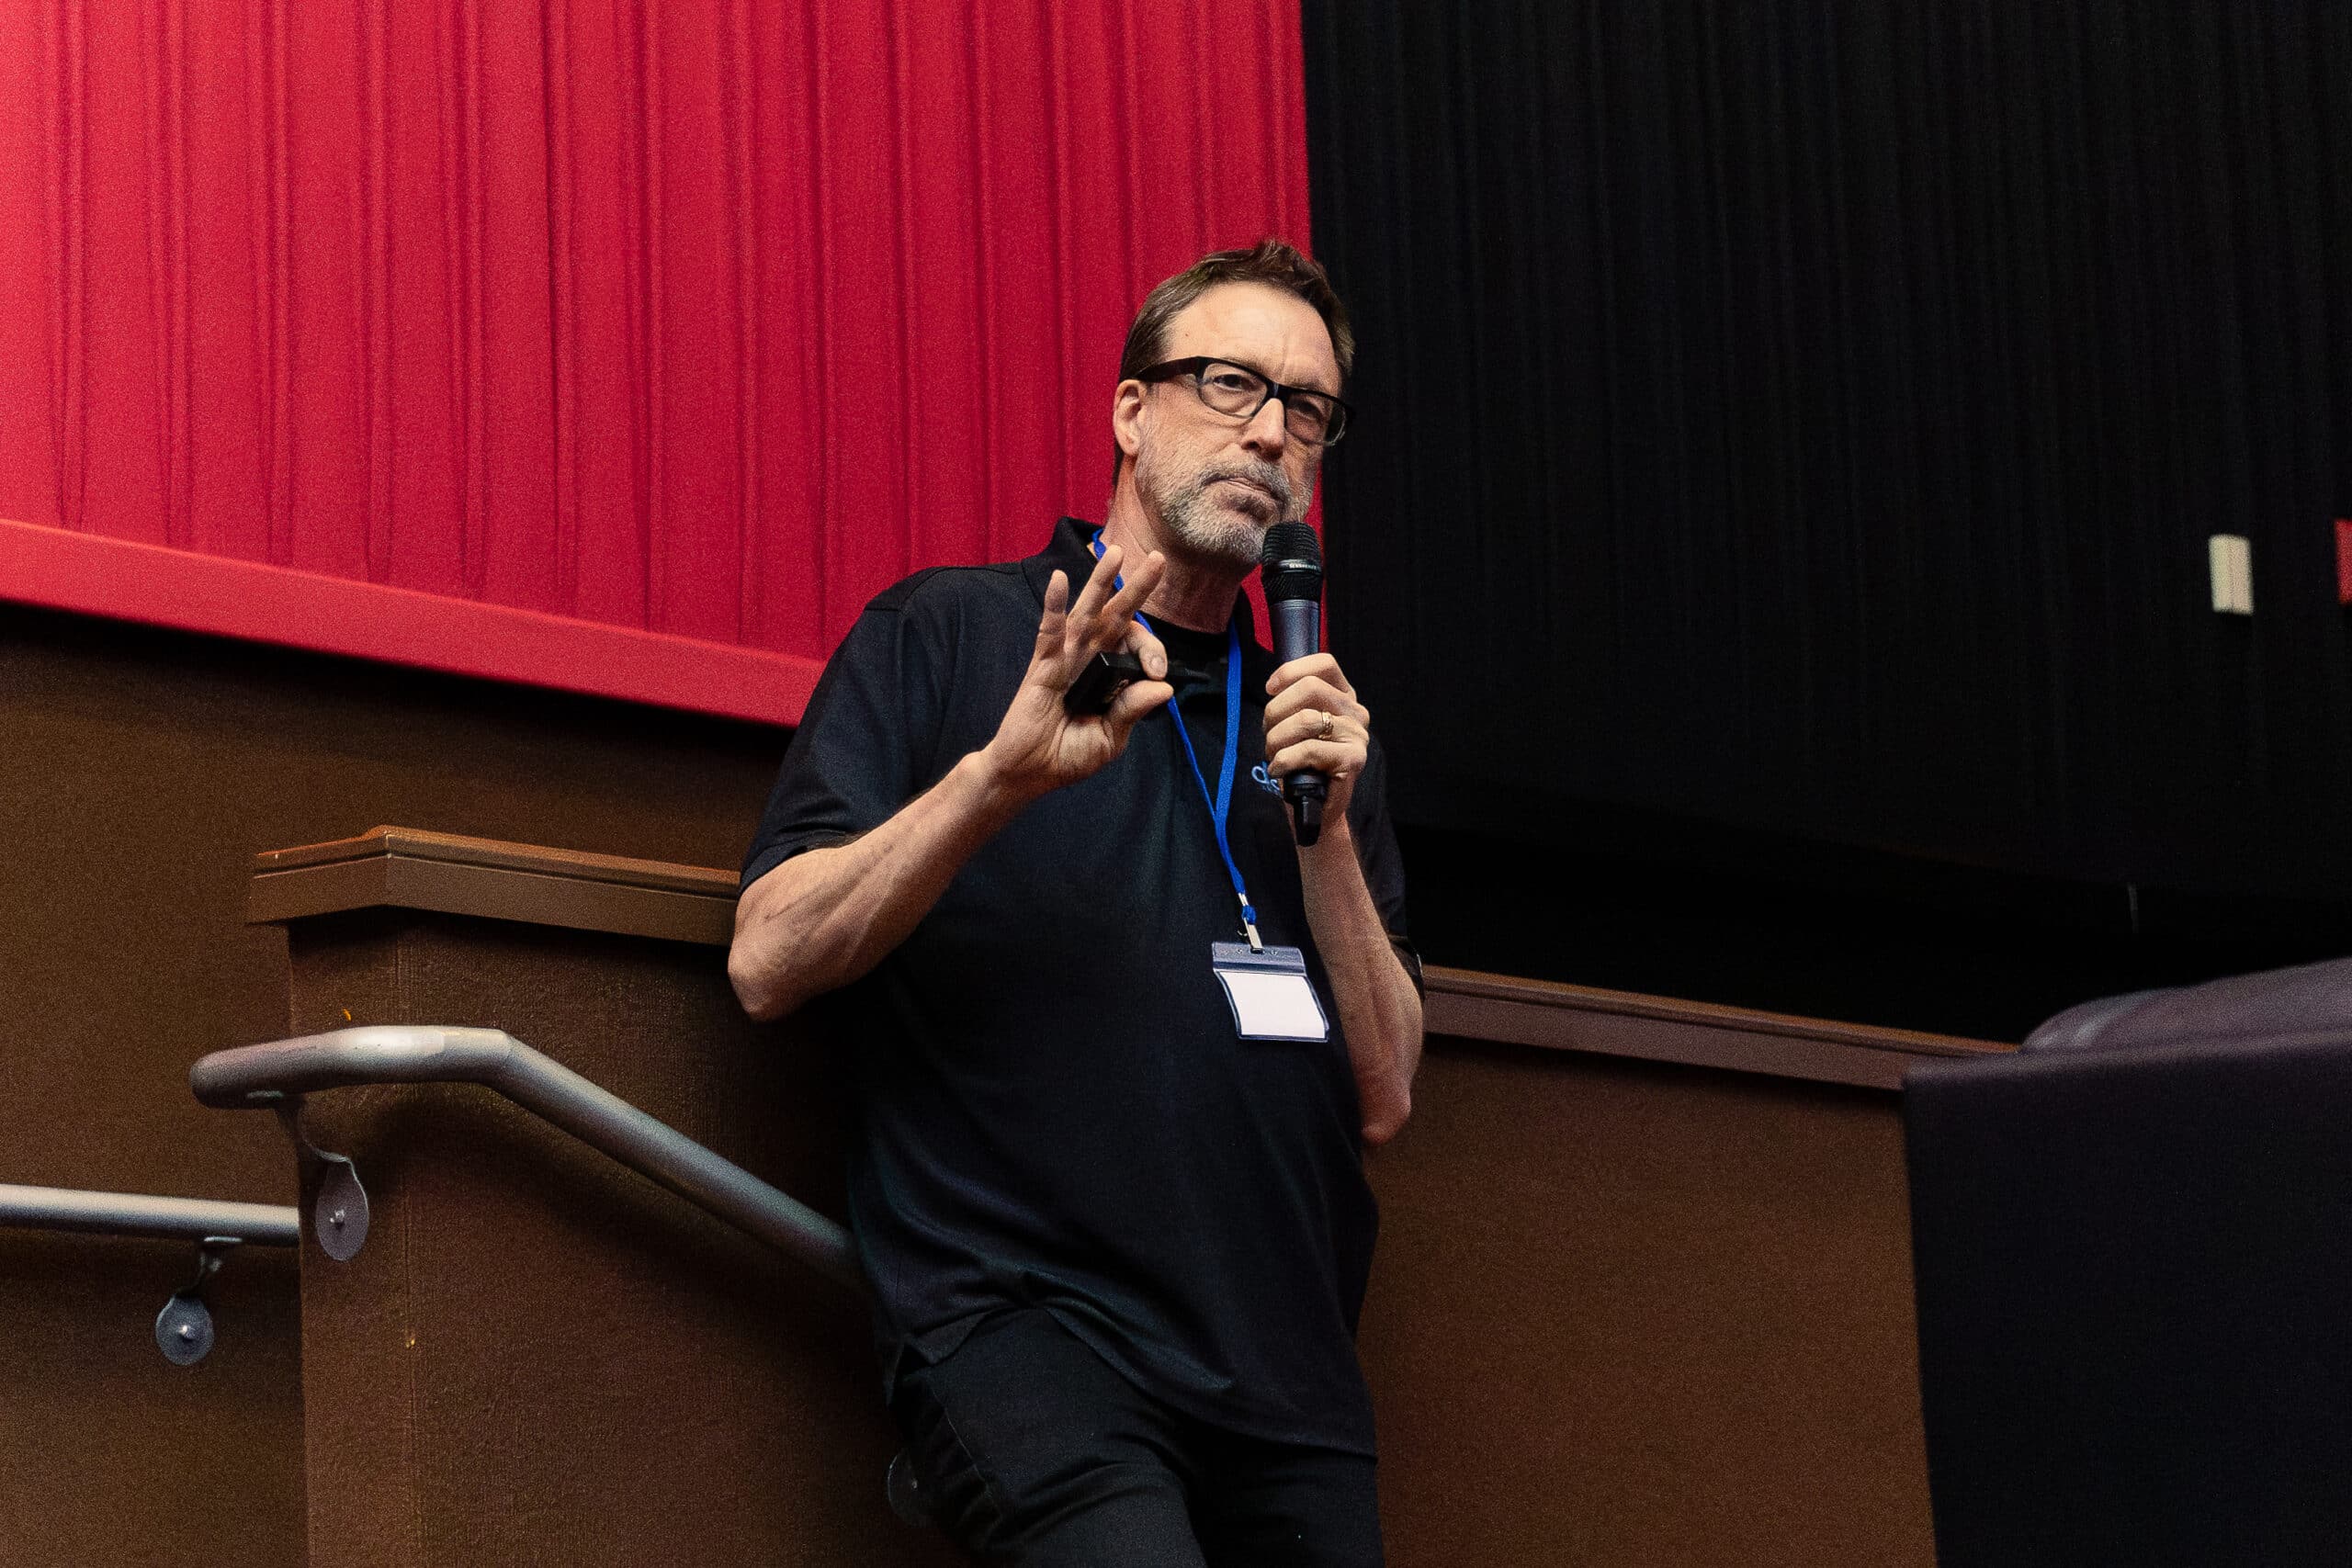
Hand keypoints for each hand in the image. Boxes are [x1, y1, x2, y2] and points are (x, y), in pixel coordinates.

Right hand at [980, 545, 1173, 804]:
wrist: (1029, 773)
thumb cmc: (1067, 756)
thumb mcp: (1109, 739)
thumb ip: (1132, 711)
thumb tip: (1164, 688)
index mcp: (1110, 677)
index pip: (1137, 649)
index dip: (1152, 652)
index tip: (1157, 673)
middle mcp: (1090, 660)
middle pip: (1116, 617)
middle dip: (1136, 589)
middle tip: (1158, 560)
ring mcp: (1065, 659)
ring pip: (1086, 614)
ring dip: (1100, 582)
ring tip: (1115, 553)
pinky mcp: (1042, 666)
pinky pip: (1049, 632)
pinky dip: (1054, 606)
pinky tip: (1060, 581)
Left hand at [1263, 653, 1370, 829]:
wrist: (1315, 809)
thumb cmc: (1302, 766)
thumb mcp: (1295, 727)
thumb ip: (1293, 703)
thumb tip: (1273, 686)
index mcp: (1343, 697)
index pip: (1324, 664)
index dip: (1291, 671)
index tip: (1270, 689)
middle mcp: (1355, 712)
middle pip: (1309, 687)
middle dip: (1276, 711)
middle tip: (1269, 734)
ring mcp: (1357, 735)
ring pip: (1304, 719)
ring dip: (1276, 740)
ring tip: (1275, 756)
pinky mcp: (1354, 759)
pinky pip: (1308, 749)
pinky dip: (1284, 760)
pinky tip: (1279, 770)